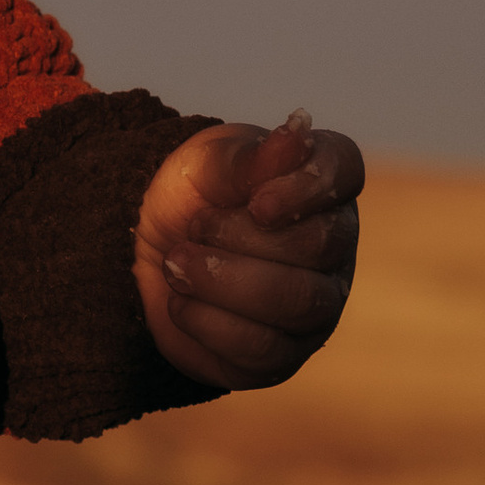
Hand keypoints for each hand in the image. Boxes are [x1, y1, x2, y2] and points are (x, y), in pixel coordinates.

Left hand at [135, 111, 363, 390]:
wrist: (142, 254)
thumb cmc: (190, 198)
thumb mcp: (204, 165)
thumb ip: (250, 157)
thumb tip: (299, 128)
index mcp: (322, 185)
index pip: (343, 171)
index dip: (303, 186)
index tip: (256, 201)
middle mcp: (334, 249)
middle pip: (316, 247)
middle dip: (237, 237)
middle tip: (194, 227)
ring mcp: (314, 308)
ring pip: (294, 303)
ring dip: (220, 280)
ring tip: (176, 263)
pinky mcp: (280, 357)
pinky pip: (261, 351)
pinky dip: (207, 323)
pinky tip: (180, 302)